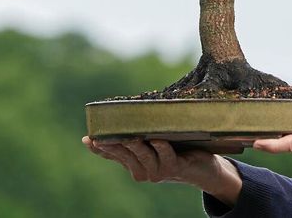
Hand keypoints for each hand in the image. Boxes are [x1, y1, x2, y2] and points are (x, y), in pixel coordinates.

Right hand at [81, 136, 241, 204]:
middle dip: (114, 143)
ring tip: (130, 135)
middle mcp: (142, 171)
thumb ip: (137, 135)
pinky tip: (157, 139)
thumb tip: (120, 118)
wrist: (202, 169)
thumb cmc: (176, 151)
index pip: (112, 155)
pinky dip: (161, 148)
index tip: (88, 138)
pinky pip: (166, 157)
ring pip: (143, 155)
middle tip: (104, 133)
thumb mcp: (153, 144)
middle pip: (124, 154)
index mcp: (134, 164)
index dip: (99, 148)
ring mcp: (157, 172)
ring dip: (136, 145)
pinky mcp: (174, 168)